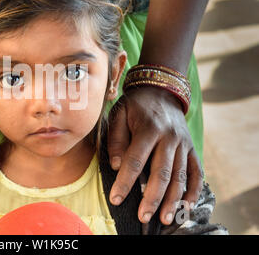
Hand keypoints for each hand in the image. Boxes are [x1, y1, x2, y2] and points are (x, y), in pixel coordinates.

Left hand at [107, 87, 203, 225]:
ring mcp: (184, 143)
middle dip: (152, 198)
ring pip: (180, 176)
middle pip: (161, 172)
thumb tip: (115, 166)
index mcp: (149, 129)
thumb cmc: (136, 105)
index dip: (125, 181)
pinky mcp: (192, 148)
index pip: (135, 160)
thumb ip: (116, 138)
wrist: (162, 90)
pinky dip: (193, 190)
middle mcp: (169, 137)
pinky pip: (196, 172)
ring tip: (165, 219)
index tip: (116, 199)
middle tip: (143, 217)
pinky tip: (187, 206)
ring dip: (173, 200)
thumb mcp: (119, 113)